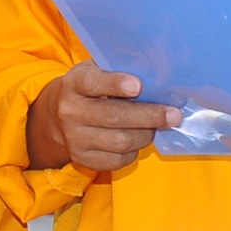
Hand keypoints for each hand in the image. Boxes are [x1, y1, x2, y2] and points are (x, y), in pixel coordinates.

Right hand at [26, 62, 182, 171]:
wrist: (56, 118)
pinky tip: (137, 138)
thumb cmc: (88, 89)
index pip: (93, 83)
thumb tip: (158, 76)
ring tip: (156, 126)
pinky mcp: (82, 159)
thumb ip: (118, 71)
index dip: (116, 84)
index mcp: (74, 84)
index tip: (138, 86)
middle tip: (174, 115)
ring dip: (146, 134)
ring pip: (121, 141)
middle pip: (114, 116)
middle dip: (149, 116)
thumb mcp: (95, 71)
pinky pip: (118, 160)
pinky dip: (134, 150)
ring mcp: (75, 138)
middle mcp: (70, 112)